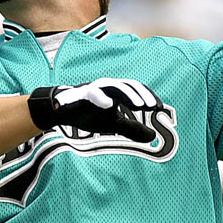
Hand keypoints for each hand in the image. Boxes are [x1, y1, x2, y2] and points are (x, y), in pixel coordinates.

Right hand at [27, 78, 162, 142]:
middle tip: (152, 106)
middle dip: (141, 95)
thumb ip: (132, 129)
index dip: (149, 97)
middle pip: (127, 86)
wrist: (62, 112)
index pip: (136, 91)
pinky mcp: (81, 94)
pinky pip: (91, 94)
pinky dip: (99, 98)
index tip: (160, 109)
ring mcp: (94, 89)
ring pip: (113, 86)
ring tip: (139, 104)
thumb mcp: (114, 124)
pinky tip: (109, 104)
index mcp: (116, 92)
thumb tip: (153, 137)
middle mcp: (107, 87)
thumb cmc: (89, 114)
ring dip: (127, 95)